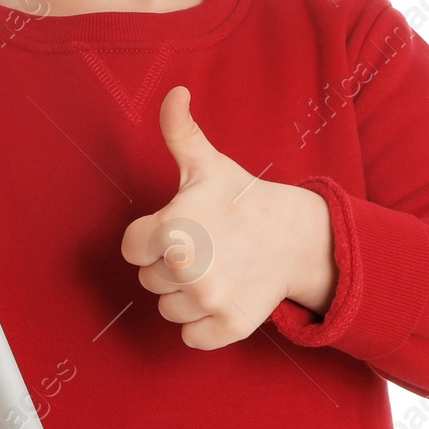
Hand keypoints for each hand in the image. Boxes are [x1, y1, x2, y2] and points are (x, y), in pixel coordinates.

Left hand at [120, 86, 337, 349]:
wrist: (296, 236)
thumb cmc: (241, 198)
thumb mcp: (205, 163)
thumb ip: (179, 130)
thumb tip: (176, 91)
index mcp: (170, 228)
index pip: (131, 248)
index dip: (150, 238)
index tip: (176, 228)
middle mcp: (185, 267)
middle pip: (149, 279)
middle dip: (169, 264)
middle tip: (203, 246)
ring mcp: (207, 300)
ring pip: (167, 309)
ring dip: (184, 294)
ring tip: (214, 269)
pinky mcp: (227, 327)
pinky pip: (190, 338)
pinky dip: (202, 324)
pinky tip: (221, 296)